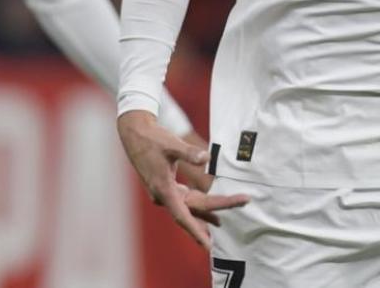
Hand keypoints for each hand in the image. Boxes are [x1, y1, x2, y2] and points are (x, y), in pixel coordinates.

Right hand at [118, 110, 248, 249]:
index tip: (208, 245)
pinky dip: (198, 207)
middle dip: (217, 210)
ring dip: (206, 214)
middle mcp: (163, 196)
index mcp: (163, 189)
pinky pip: (185, 202)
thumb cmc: (152, 139)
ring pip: (189, 208)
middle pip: (193, 209)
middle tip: (243, 202)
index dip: (196, 231)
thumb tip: (206, 157)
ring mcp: (164, 194)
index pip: (184, 215)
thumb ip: (188, 152)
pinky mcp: (166, 188)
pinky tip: (209, 213)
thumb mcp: (171, 144)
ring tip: (223, 222)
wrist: (135, 134)